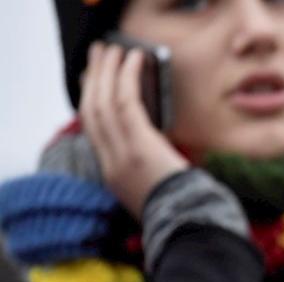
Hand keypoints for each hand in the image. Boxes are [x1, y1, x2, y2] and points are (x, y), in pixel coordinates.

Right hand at [79, 42, 189, 218]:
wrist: (191, 228)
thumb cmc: (187, 212)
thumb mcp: (163, 191)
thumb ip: (157, 171)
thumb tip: (168, 155)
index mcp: (114, 175)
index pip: (94, 132)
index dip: (92, 102)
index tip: (95, 82)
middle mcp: (111, 163)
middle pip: (91, 112)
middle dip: (93, 80)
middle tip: (99, 55)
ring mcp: (122, 155)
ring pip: (102, 103)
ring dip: (107, 72)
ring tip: (114, 50)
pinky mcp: (139, 146)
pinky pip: (125, 102)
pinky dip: (128, 77)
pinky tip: (136, 59)